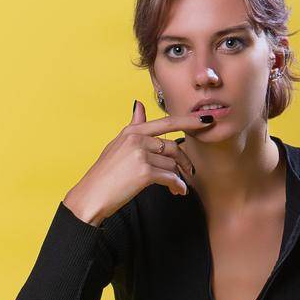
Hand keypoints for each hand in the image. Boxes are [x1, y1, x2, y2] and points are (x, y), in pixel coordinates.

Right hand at [62, 99, 210, 225]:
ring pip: (172, 164)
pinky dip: (177, 186)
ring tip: (179, 188)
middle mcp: (137, 139)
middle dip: (185, 160)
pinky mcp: (144, 172)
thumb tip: (139, 104)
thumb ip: (133, 125)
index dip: (189, 121)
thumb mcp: (117, 145)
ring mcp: (140, 154)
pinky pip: (170, 177)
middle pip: (173, 146)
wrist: (91, 195)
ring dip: (179, 177)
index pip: (166, 122)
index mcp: (132, 131)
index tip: (207, 120)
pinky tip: (178, 192)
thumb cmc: (104, 174)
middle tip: (190, 171)